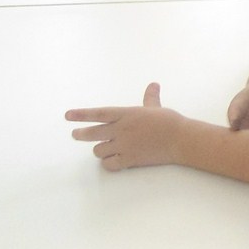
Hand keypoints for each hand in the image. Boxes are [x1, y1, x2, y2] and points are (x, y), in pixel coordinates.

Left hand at [65, 82, 184, 169]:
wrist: (180, 140)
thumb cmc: (169, 121)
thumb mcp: (157, 107)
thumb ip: (150, 98)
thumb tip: (153, 85)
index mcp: (126, 114)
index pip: (99, 114)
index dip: (82, 114)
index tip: (68, 116)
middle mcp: (122, 130)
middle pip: (93, 133)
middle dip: (81, 134)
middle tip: (76, 134)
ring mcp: (125, 146)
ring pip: (99, 150)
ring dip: (100, 150)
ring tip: (104, 149)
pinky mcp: (130, 160)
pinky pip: (109, 164)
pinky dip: (108, 163)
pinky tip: (112, 161)